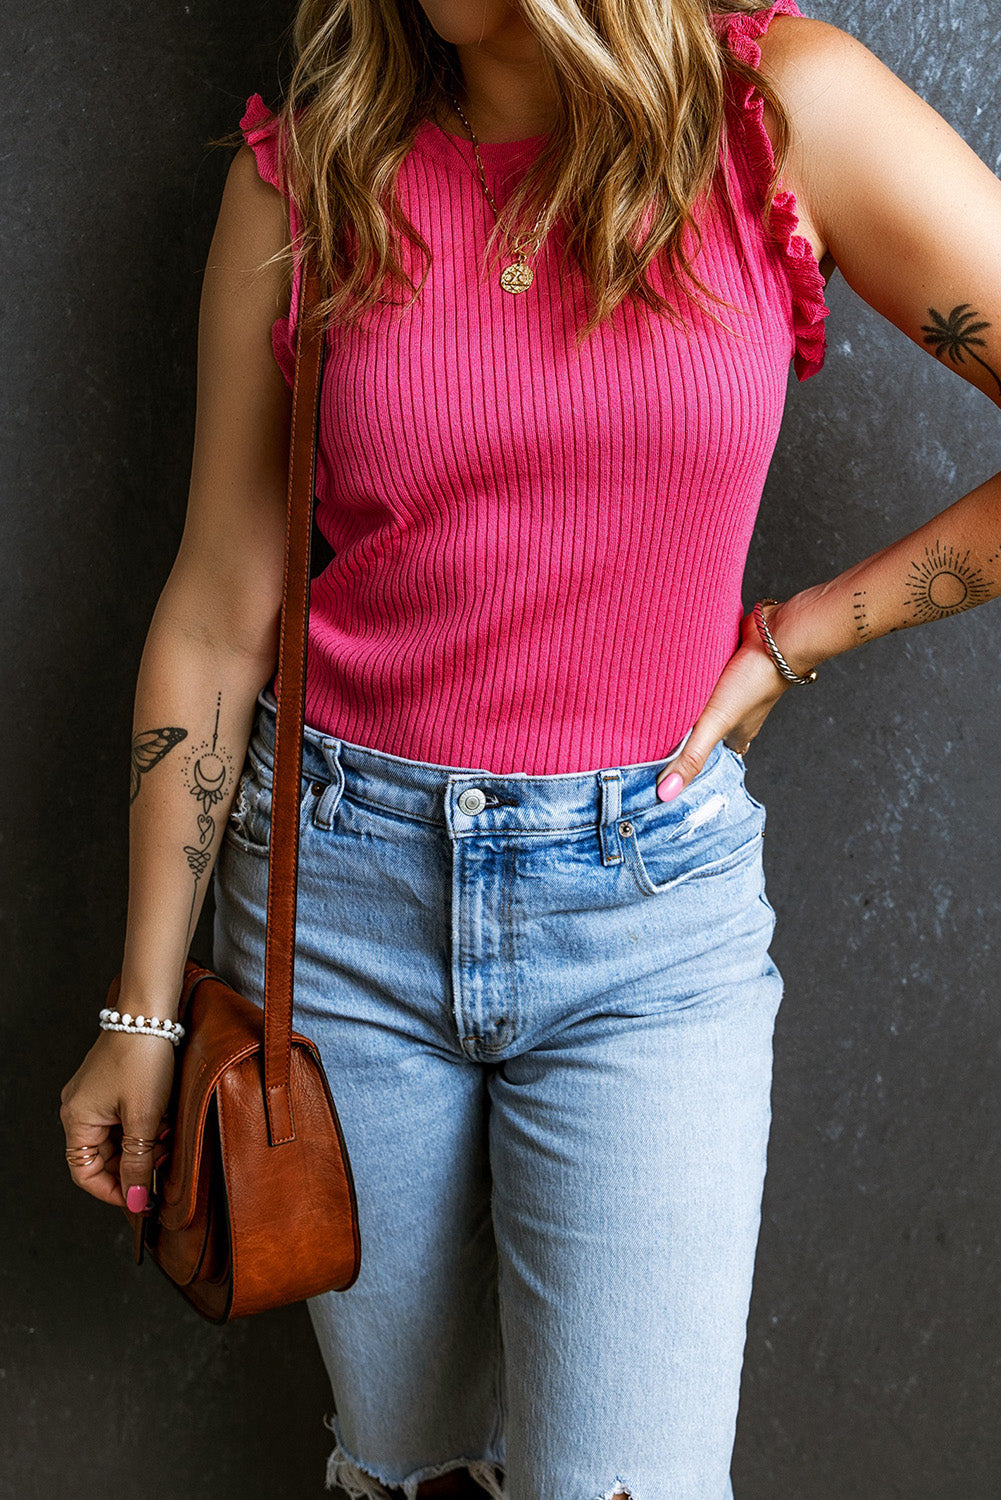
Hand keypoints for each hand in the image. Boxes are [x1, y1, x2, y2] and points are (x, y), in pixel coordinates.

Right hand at [60, 1026, 175, 1214]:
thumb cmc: (142, 1059)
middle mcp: (79, 1110)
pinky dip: (143, 1128)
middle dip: (134, 1166)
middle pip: (103, 1158)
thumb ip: (138, 1162)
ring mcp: (95, 1097)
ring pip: (117, 1140)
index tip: (139, 1199)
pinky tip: (164, 1124)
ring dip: (142, 1147)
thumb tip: (135, 1199)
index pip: (85, 1175)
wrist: (149, 1013)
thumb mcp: (143, 1118)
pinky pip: (123, 1120)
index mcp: (77, 1120)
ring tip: (167, 1143)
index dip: (113, 1191)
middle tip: (162, 1167)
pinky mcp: (111, 1086)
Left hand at [653, 601, 808, 800]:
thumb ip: (691, 756)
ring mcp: (733, 687)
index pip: (719, 756)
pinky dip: (693, 678)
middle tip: (660, 736)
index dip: (701, 763)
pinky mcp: (726, 663)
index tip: (680, 768)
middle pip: (710, 729)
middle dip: (689, 733)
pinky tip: (675, 675)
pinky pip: (706, 675)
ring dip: (689, 704)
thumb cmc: (753, 682)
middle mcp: (738, 713)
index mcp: (739, 733)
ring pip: (707, 701)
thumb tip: (667, 793)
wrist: (773, 635)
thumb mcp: (716, 724)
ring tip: (661, 707)